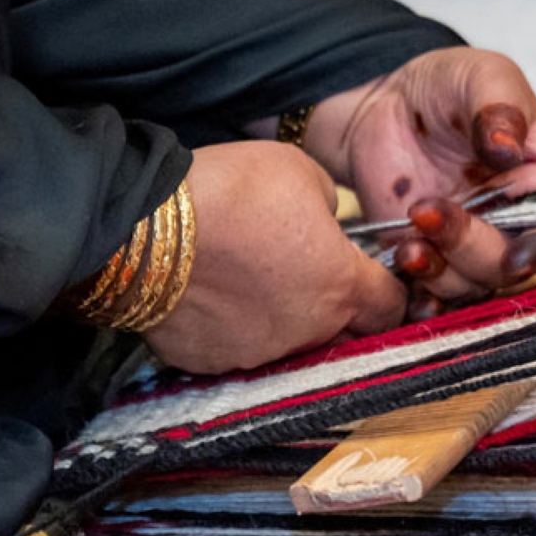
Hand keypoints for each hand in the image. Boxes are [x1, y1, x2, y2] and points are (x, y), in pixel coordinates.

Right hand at [145, 141, 410, 373]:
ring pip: (287, 343)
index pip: (390, 308)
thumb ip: (328, 206)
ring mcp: (257, 353)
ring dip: (279, 318)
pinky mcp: (210, 362)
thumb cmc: (230, 192)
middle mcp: (307, 331)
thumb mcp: (301, 172)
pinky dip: (229, 327)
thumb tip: (324, 222)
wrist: (145, 228)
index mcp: (340, 286)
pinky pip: (234, 348)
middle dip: (335, 311)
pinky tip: (210, 294)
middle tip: (304, 274)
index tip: (369, 276)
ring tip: (246, 278)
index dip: (385, 291)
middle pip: (342, 333)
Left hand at [303, 48, 535, 317]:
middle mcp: (513, 223)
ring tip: (407, 232)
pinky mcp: (427, 257)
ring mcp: (468, 245)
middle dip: (473, 248)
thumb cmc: (448, 85)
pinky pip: (428, 296)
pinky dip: (417, 295)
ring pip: (468, 285)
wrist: (383, 103)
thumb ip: (500, 107)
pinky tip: (401, 264)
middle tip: (429, 211)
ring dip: (439, 269)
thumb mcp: (483, 75)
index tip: (518, 257)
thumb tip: (507, 149)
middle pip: (510, 265)